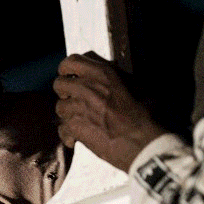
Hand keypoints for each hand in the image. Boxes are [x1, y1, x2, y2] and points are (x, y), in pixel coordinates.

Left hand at [53, 52, 165, 171]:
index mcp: (102, 74)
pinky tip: (78, 138)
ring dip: (68, 114)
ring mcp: (77, 107)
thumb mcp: (137, 87)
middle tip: (73, 98)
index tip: (69, 75)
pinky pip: (62, 129)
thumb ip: (120, 79)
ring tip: (81, 120)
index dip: (66, 68)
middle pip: (59, 84)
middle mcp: (86, 87)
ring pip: (59, 107)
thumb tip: (119, 78)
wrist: (141, 141)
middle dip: (63, 91)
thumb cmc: (144, 115)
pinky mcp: (73, 126)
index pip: (71, 61)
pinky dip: (69, 135)